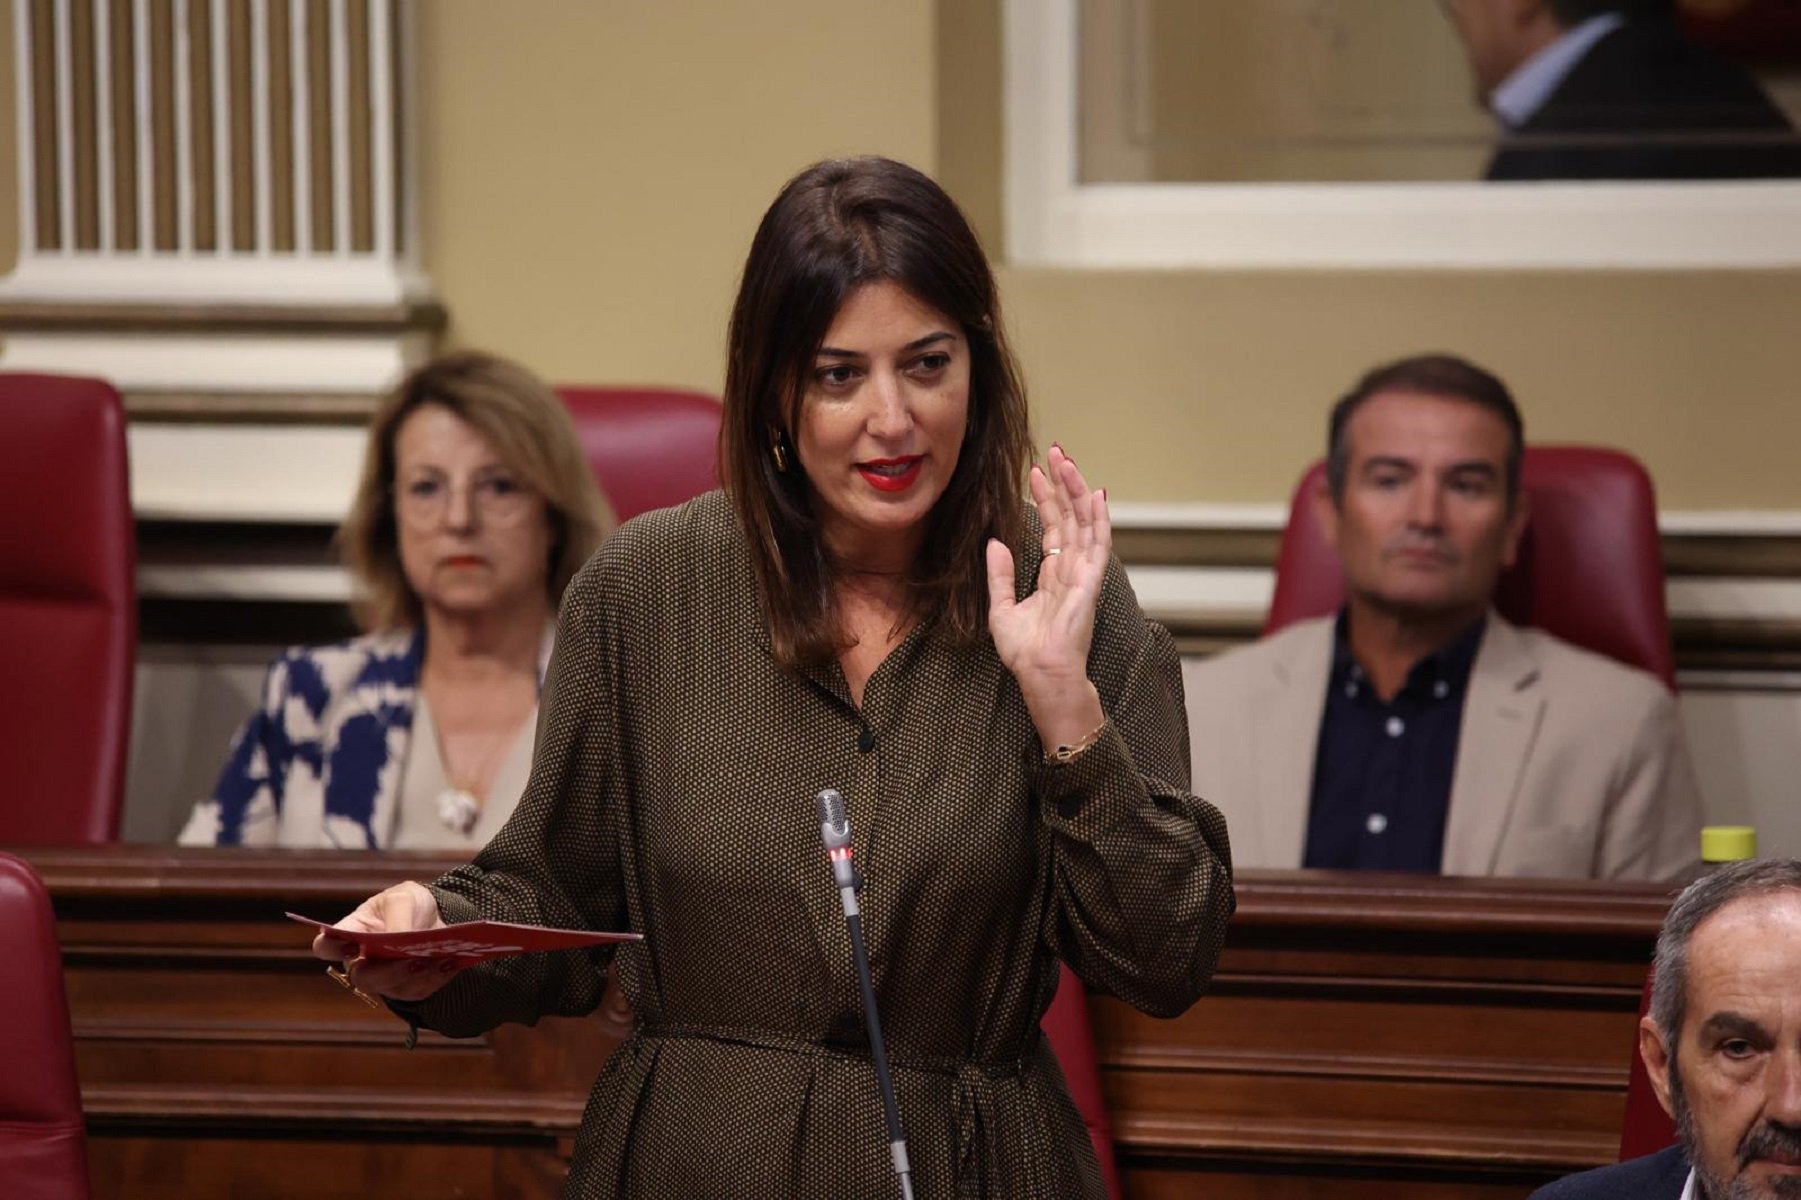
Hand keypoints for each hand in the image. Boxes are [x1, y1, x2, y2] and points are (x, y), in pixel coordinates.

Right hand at [312, 881, 461, 1002]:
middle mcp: (362, 961)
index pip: (326, 946)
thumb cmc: (409, 903)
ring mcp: (385, 978)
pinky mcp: (408, 987)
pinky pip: (417, 991)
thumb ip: (396, 918)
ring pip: (391, 988)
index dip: (332, 949)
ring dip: (415, 976)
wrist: (438, 914)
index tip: (352, 946)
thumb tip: (397, 940)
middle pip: (361, 977)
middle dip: (385, 971)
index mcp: (352, 933)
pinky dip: (434, 979)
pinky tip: (449, 964)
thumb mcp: (402, 899)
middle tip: (409, 959)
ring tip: (435, 960)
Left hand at [986, 443, 1109, 750]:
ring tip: (1067, 461)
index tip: (1035, 472)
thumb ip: (1000, 575)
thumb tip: (996, 542)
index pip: (1053, 527)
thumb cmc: (1026, 652)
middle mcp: (1071, 570)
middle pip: (1070, 517)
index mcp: (1053, 575)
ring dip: (1077, 491)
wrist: (1041, 674)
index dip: (1046, 498)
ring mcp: (1083, 574)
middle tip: (1055, 452)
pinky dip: (1098, 520)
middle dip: (1063, 484)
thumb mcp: (1001, 609)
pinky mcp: (1090, 582)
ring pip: (1084, 523)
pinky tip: (1095, 495)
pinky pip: (1098, 545)